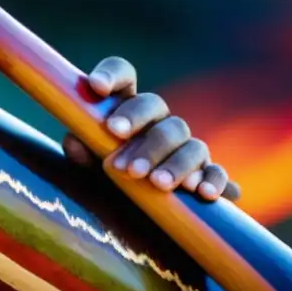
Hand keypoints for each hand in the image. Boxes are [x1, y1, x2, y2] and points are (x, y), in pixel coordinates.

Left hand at [62, 56, 240, 201]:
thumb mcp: (87, 168)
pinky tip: (202, 192)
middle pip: (156, 106)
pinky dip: (213, 179)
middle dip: (140, 134)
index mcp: (124, 108)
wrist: (132, 216)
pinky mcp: (204, 173)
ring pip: (187, 140)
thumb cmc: (104, 181)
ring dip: (173, 162)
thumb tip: (74, 141)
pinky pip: (217, 170)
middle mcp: (156, 120)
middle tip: (123, 167)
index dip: (111, 75)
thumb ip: (80, 153)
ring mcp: (183, 145)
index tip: (96, 87)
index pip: (123, 75)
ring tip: (157, 184)